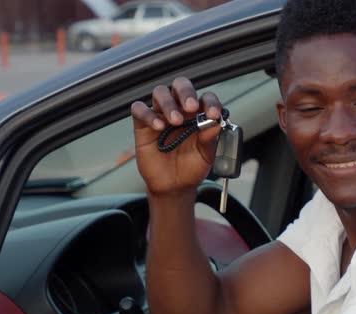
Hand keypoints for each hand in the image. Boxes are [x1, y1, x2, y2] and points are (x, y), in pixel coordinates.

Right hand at [131, 77, 222, 194]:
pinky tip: (158, 127)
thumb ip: (210, 139)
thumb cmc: (192, 167)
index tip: (213, 114)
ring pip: (160, 92)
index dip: (210, 102)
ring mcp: (161, 115)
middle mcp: (180, 110)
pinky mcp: (143, 125)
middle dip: (186, 92)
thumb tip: (216, 123)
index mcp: (199, 114)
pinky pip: (139, 109)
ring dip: (168, 103)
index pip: (205, 98)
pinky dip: (148, 114)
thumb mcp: (206, 155)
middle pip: (180, 85)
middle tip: (191, 107)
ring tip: (175, 121)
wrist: (175, 186)